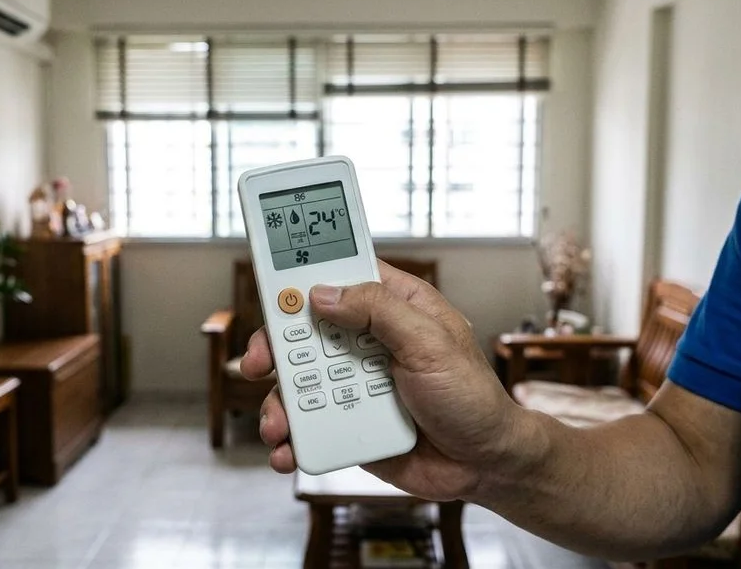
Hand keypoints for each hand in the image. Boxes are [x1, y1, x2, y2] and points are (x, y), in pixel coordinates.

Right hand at [240, 261, 519, 500]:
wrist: (482, 466)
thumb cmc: (473, 398)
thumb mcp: (431, 343)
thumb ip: (379, 312)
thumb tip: (323, 294)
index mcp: (393, 307)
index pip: (339, 275)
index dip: (302, 274)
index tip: (271, 283)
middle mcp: (367, 341)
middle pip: (304, 330)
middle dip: (274, 347)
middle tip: (257, 363)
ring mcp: (355, 381)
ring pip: (299, 380)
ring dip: (279, 402)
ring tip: (279, 426)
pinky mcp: (348, 421)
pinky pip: (309, 424)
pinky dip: (292, 437)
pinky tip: (288, 450)